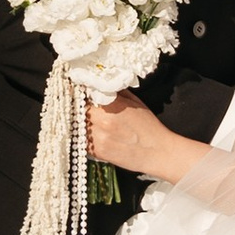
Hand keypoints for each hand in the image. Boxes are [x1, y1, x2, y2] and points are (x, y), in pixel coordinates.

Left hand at [84, 92, 202, 184]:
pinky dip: (82, 136)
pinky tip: (89, 134)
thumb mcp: (134, 102)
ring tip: (83, 120)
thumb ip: (115, 92)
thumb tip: (98, 83)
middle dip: (77, 107)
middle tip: (78, 105)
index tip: (78, 91)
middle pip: (77, 109)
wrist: (157, 152)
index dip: (79, 92)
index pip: (84, 93)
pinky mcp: (97, 152)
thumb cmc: (148, 126)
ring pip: (77, 125)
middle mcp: (102, 120)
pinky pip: (81, 140)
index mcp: (112, 105)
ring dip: (78, 122)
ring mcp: (98, 137)